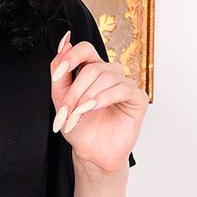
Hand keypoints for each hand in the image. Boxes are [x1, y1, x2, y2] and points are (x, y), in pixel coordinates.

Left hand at [49, 30, 147, 172]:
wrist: (91, 152)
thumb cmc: (80, 127)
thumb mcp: (61, 99)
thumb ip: (60, 73)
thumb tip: (64, 44)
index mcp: (92, 70)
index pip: (84, 49)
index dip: (71, 57)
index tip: (59, 73)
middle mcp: (110, 74)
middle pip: (92, 68)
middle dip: (75, 91)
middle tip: (66, 111)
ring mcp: (125, 85)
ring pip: (106, 77)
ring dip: (87, 98)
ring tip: (78, 116)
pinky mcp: (138, 99)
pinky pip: (123, 88)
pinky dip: (105, 98)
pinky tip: (94, 108)